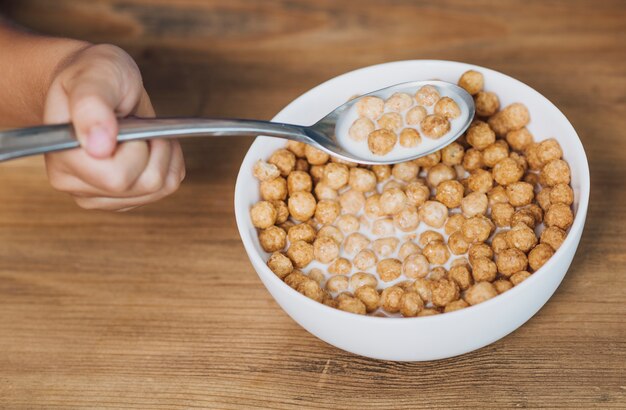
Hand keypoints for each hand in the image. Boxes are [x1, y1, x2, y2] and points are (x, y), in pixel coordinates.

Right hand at [43, 44, 184, 210]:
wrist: (95, 83)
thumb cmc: (92, 75)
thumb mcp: (94, 75)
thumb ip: (91, 105)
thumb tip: (98, 147)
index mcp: (62, 158)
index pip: (117, 178)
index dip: (136, 148)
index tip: (129, 123)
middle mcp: (75, 184)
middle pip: (143, 186)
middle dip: (154, 150)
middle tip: (139, 125)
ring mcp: (98, 195)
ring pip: (157, 190)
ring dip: (163, 156)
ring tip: (143, 133)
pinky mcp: (120, 198)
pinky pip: (164, 190)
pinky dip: (169, 164)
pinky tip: (151, 145)